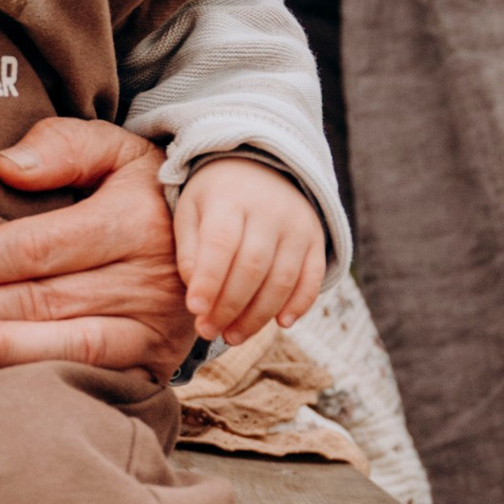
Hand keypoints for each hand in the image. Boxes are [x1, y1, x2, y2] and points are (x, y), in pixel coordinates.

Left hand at [0, 118, 192, 372]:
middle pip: (32, 299)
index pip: (31, 248)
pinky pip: (83, 372)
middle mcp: (143, 277)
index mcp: (128, 219)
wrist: (223, 241)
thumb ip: (63, 146)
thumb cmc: (145, 191)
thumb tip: (6, 168)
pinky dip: (27, 376)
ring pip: (56, 344)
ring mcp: (149, 326)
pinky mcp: (150, 362)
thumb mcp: (117, 150)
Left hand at [174, 158, 327, 343]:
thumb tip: (198, 300)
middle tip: (208, 331)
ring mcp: (297, 225)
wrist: (261, 167)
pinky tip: (282, 324)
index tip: (195, 310)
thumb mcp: (191, 212)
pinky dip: (301, 303)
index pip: (221, 243)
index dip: (209, 280)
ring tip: (233, 336)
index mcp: (230, 198)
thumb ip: (188, 252)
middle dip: (229, 306)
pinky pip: (313, 277)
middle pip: (252, 267)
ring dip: (258, 316)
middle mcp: (269, 210)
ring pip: (282, 279)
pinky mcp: (315, 240)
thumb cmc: (216, 199)